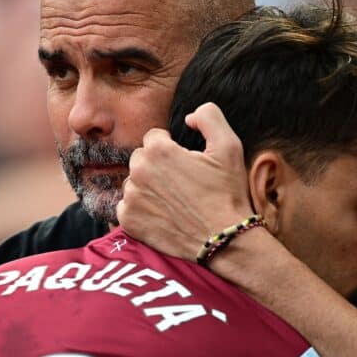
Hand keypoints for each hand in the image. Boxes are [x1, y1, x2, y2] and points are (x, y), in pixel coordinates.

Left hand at [117, 102, 252, 259]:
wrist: (224, 239)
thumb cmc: (227, 193)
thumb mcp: (229, 145)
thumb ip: (209, 116)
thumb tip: (189, 117)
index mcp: (158, 150)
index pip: (154, 137)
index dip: (172, 148)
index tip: (186, 164)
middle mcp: (138, 171)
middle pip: (141, 158)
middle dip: (157, 166)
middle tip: (181, 183)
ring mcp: (131, 198)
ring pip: (133, 182)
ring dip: (148, 187)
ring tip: (173, 200)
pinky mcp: (128, 221)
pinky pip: (126, 206)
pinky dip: (140, 209)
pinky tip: (162, 214)